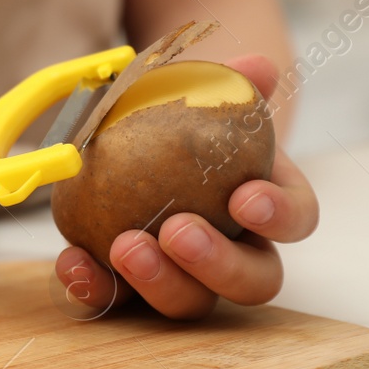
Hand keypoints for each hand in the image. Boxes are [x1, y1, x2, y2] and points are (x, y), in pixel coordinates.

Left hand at [52, 54, 318, 319]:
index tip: (245, 197)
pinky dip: (96, 286)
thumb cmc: (184, 115)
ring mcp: (186, 276)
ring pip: (191, 302)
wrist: (136, 131)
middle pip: (253, 281)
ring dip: (160, 282)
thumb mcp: (202, 91)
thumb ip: (229, 80)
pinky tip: (73, 261)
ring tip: (124, 246)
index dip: (279, 216)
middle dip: (218, 264)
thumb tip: (258, 67)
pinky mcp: (134, 287)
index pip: (296, 218)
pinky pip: (120, 300)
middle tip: (177, 230)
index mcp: (267, 201)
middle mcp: (237, 250)